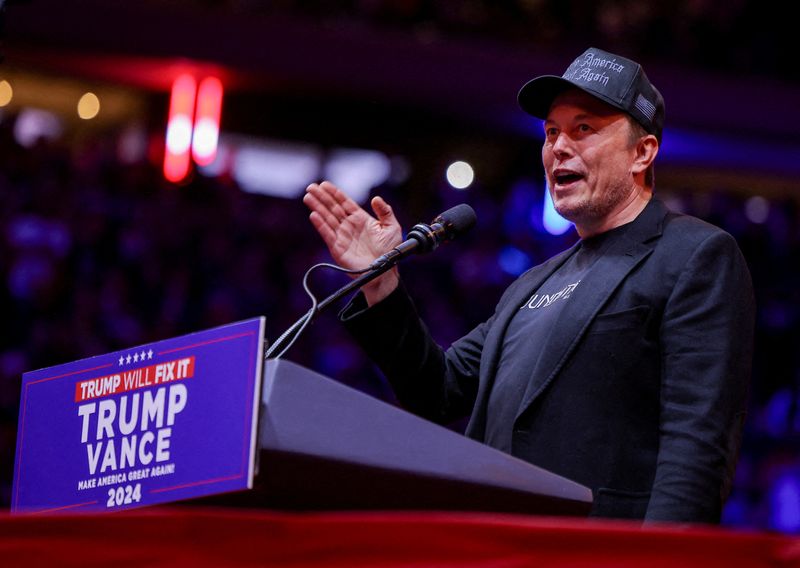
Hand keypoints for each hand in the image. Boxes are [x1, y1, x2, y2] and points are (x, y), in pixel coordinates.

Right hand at [303, 181, 401, 304]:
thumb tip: (376, 198)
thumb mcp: (392, 227)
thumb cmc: (389, 251)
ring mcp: (342, 236)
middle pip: (333, 208)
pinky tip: (314, 215)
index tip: (325, 184)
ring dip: (317, 208)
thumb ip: (385, 212)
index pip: (345, 203)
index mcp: (360, 219)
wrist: (385, 271)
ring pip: (327, 219)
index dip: (335, 193)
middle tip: (311, 187)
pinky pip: (328, 234)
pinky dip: (320, 225)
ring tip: (308, 197)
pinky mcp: (338, 248)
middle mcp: (349, 226)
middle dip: (322, 197)